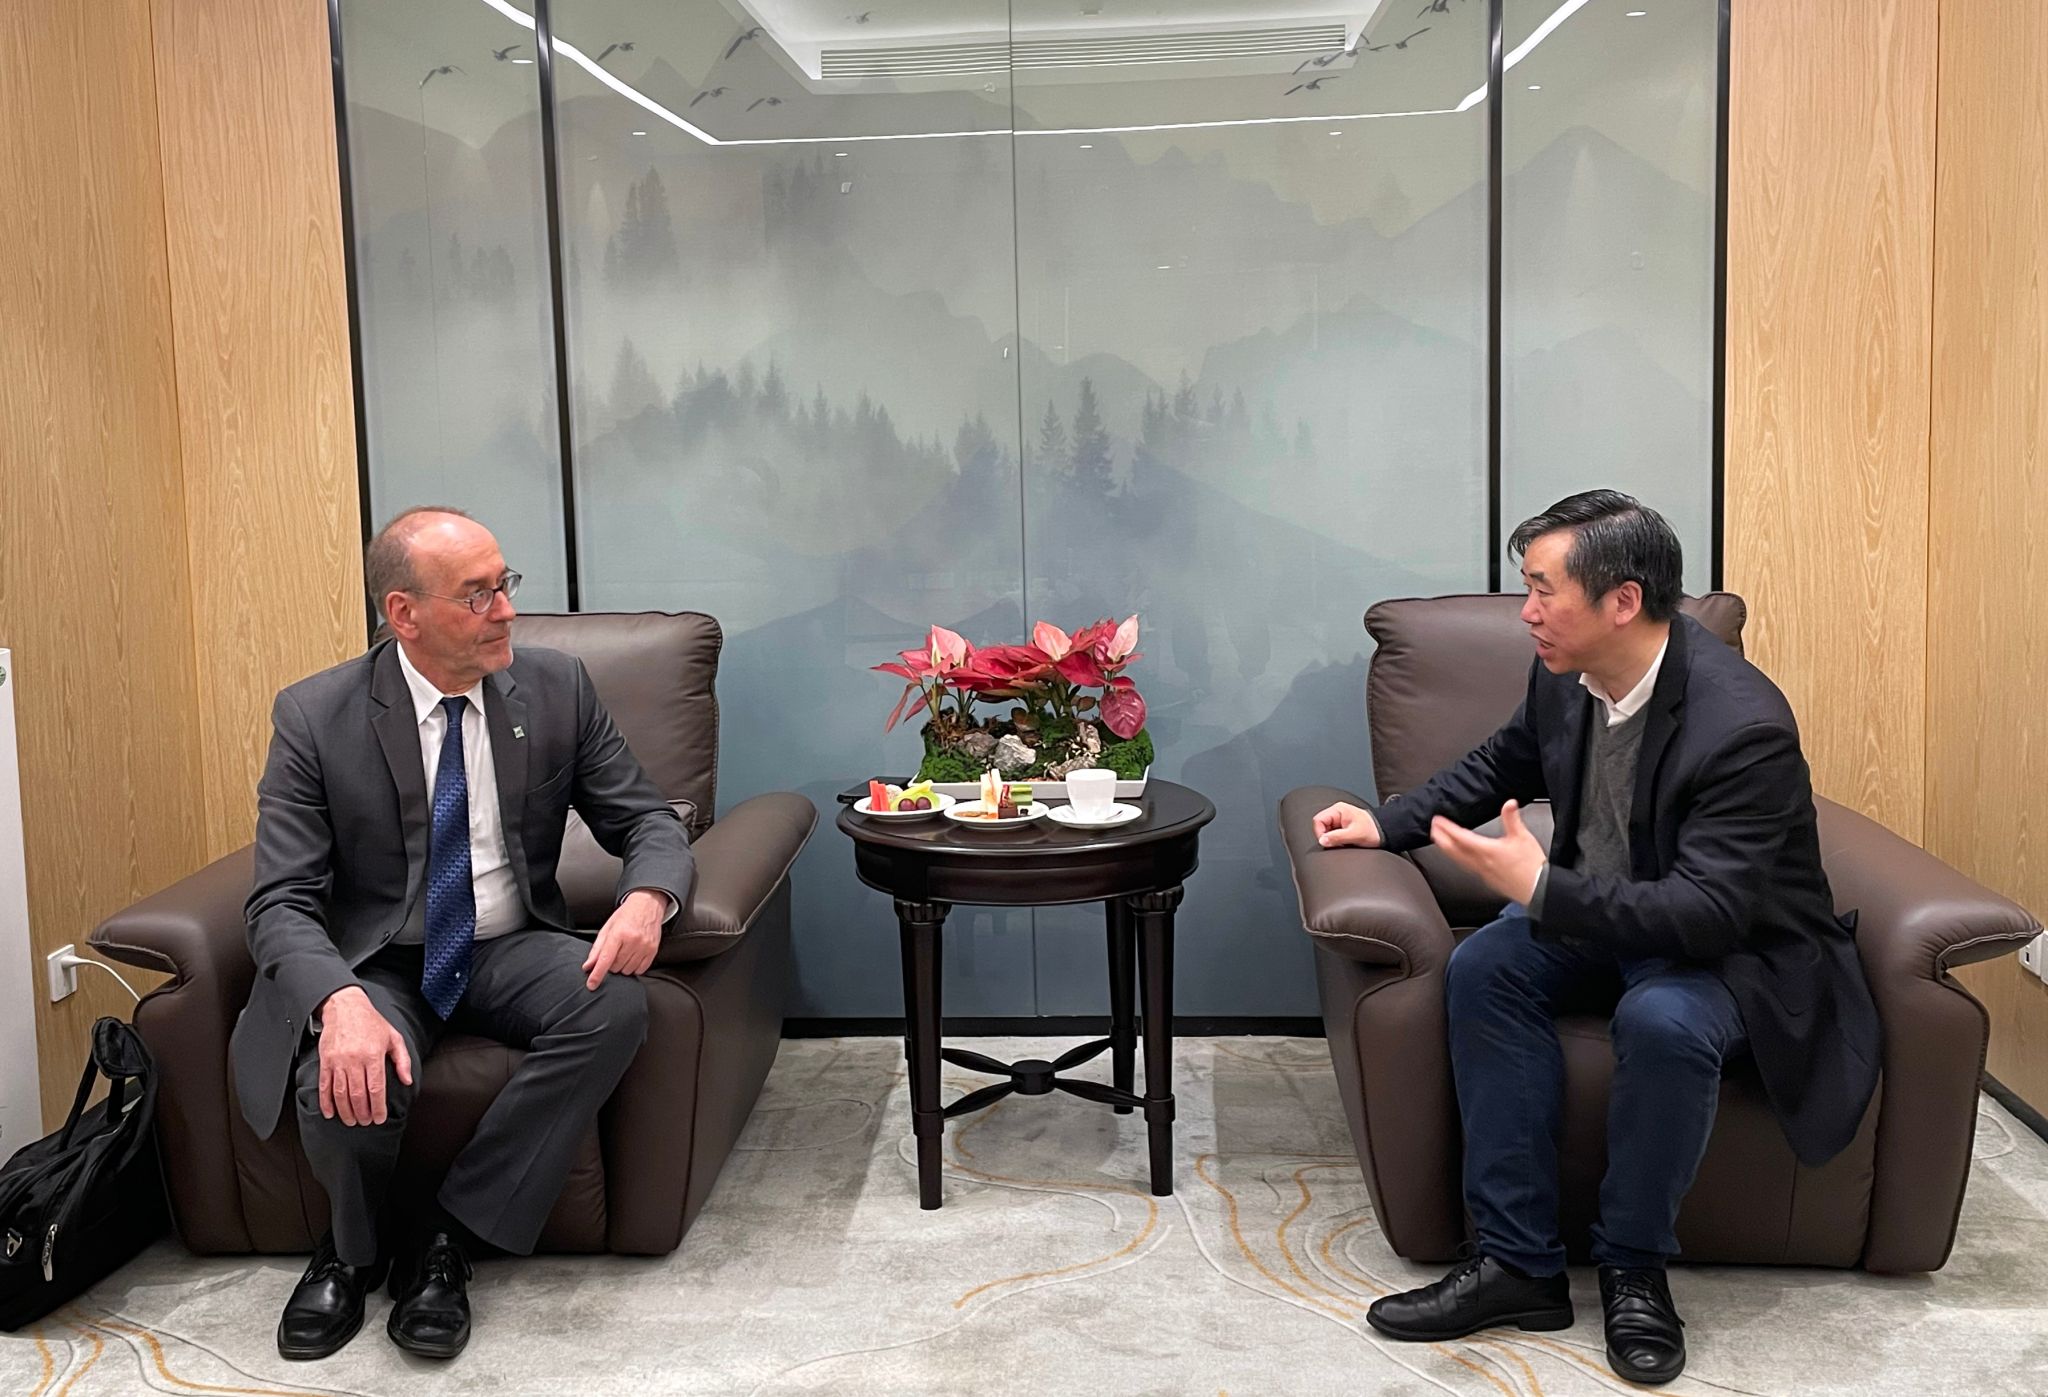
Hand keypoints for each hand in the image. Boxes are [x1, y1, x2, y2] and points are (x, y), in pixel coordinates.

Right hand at [317, 986, 412, 1126]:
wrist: (345, 1007)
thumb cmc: (371, 1023)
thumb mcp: (393, 1037)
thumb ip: (402, 1060)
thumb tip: (406, 1081)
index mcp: (373, 1055)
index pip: (376, 1088)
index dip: (378, 1107)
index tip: (379, 1118)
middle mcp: (355, 1060)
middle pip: (358, 1095)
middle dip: (362, 1113)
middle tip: (366, 1122)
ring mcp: (338, 1061)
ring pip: (341, 1093)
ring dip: (346, 1111)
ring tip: (351, 1122)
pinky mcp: (325, 1061)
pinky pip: (324, 1085)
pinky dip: (326, 1102)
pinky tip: (330, 1113)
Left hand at [583, 888, 664, 988]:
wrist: (647, 905)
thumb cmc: (626, 915)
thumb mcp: (607, 928)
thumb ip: (597, 949)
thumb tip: (588, 966)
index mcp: (618, 933)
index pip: (605, 959)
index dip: (597, 974)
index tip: (592, 985)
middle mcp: (633, 940)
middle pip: (615, 967)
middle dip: (611, 964)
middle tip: (615, 952)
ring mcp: (644, 946)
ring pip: (627, 970)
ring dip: (622, 966)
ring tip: (625, 952)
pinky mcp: (653, 950)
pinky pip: (640, 970)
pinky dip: (634, 967)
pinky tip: (633, 956)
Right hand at [1314, 801, 1381, 848]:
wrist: (1383, 832)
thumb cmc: (1373, 830)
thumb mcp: (1355, 835)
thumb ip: (1337, 837)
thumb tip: (1323, 840)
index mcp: (1338, 809)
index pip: (1318, 820)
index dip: (1320, 833)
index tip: (1328, 842)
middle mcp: (1337, 812)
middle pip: (1321, 826)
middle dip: (1327, 837)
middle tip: (1338, 843)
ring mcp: (1338, 819)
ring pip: (1325, 830)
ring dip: (1332, 839)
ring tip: (1343, 842)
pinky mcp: (1341, 826)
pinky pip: (1331, 833)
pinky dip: (1335, 840)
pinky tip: (1344, 841)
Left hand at [1429, 800, 1546, 903]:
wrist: (1538, 889)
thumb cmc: (1532, 866)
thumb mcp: (1523, 837)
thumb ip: (1512, 819)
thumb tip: (1509, 803)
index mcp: (1487, 851)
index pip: (1460, 837)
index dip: (1447, 828)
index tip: (1437, 821)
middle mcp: (1480, 863)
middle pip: (1453, 850)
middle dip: (1440, 838)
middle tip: (1432, 829)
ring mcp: (1482, 873)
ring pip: (1458, 860)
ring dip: (1446, 849)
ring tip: (1440, 841)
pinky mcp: (1487, 880)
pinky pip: (1466, 867)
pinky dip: (1458, 859)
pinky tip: (1460, 857)